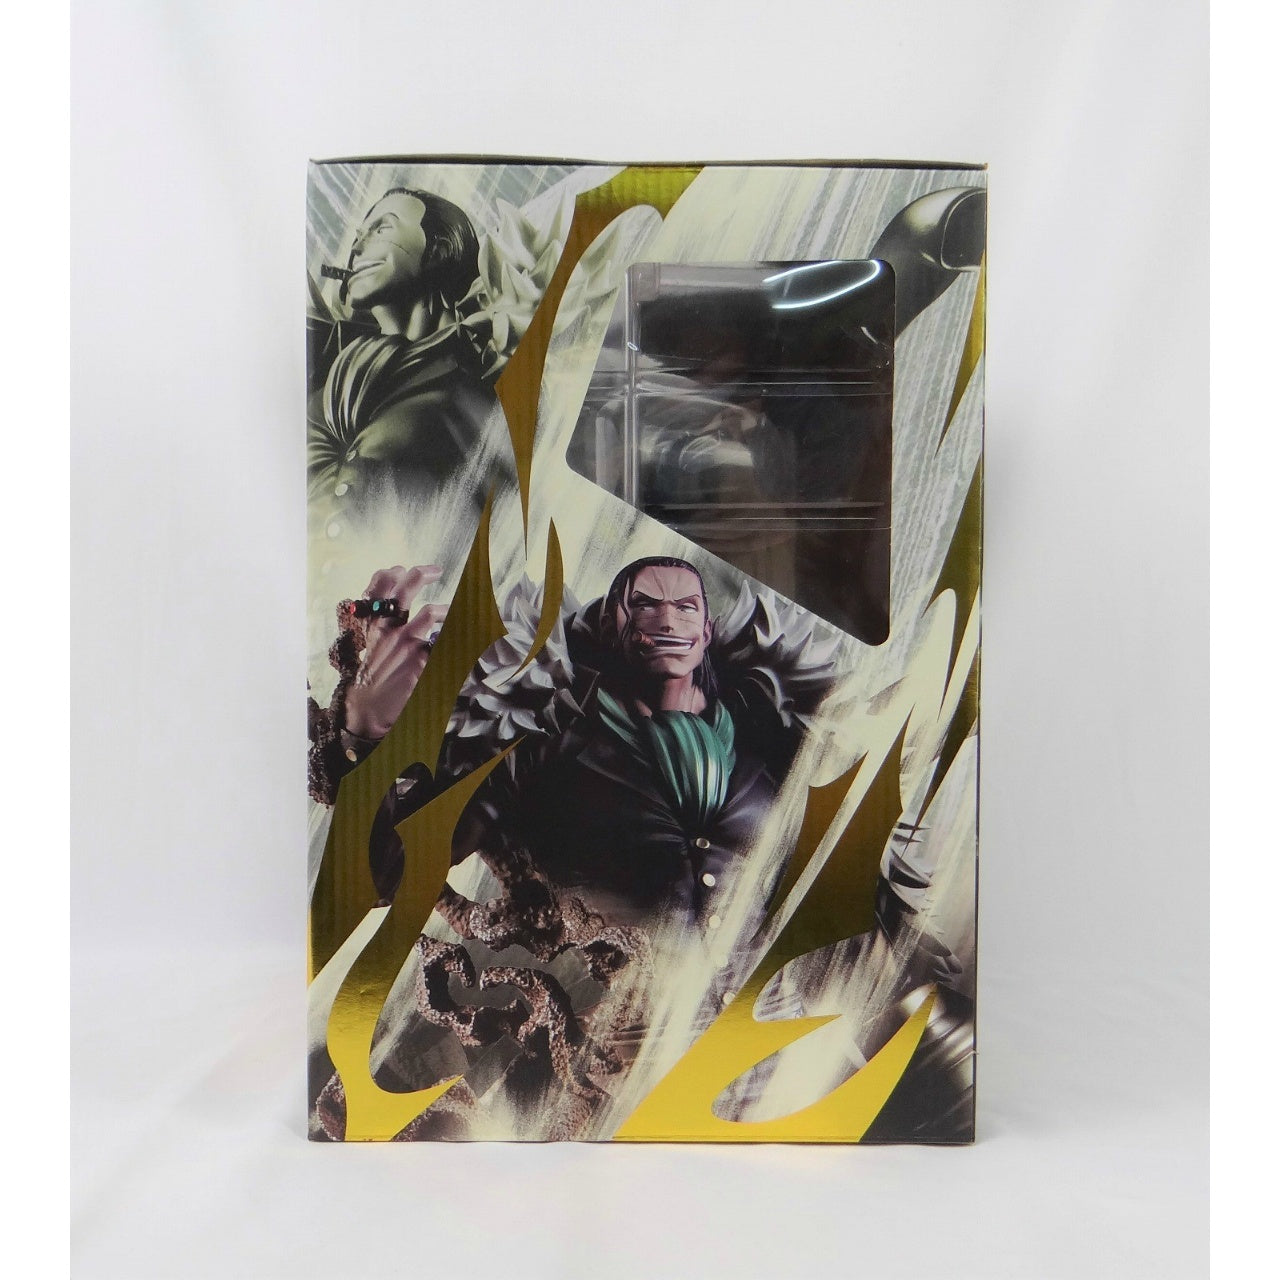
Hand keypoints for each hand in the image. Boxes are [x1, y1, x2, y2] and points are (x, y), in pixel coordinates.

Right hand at [343, 564, 444, 740]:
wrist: (370, 706)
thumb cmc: (374, 672)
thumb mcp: (371, 643)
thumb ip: (383, 622)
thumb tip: (403, 604)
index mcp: (375, 623)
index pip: (379, 586)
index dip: (393, 573)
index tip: (404, 569)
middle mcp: (390, 629)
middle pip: (405, 590)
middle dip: (421, 574)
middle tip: (436, 570)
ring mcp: (406, 644)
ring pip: (431, 612)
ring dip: (446, 609)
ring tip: (455, 613)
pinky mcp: (422, 662)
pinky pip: (444, 643)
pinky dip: (455, 641)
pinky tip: (462, 644)